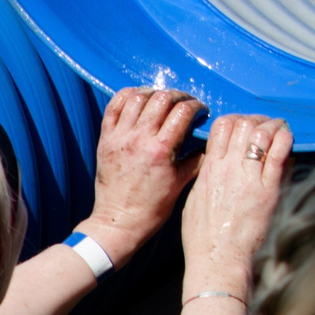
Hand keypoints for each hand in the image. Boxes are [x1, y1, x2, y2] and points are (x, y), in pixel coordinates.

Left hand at [83, 87, 208, 257]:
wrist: (119, 221)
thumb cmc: (151, 208)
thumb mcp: (181, 184)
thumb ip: (197, 159)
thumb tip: (209, 141)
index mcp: (161, 150)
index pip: (183, 112)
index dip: (196, 106)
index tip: (200, 110)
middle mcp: (138, 139)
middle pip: (161, 99)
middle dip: (178, 95)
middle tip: (184, 102)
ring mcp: (119, 138)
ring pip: (137, 98)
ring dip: (153, 92)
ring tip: (162, 98)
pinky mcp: (105, 140)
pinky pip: (113, 107)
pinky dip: (126, 96)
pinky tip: (138, 97)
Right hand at [180, 113, 292, 296]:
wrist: (217, 259)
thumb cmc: (203, 237)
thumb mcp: (196, 200)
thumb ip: (208, 178)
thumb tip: (217, 165)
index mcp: (209, 170)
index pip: (222, 126)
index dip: (236, 119)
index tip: (245, 125)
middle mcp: (228, 168)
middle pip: (243, 124)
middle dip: (257, 120)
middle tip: (266, 125)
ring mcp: (249, 178)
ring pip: (262, 133)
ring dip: (274, 125)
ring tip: (280, 128)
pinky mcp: (268, 190)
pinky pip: (279, 154)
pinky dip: (285, 139)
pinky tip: (288, 138)